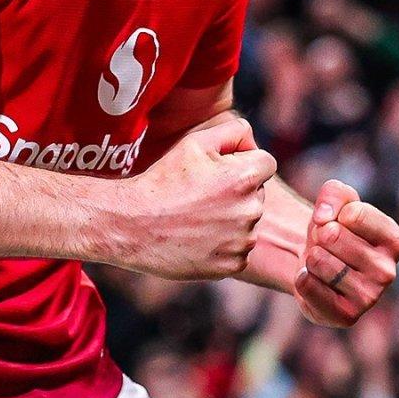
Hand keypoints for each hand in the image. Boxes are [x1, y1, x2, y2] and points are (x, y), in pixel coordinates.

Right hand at [109, 119, 275, 280]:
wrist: (132, 225)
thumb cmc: (163, 179)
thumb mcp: (196, 142)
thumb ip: (234, 132)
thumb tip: (252, 142)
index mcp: (245, 178)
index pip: (266, 163)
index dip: (243, 162)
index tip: (219, 171)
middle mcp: (251, 211)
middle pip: (257, 193)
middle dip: (237, 191)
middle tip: (202, 195)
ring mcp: (242, 242)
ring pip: (248, 222)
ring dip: (231, 218)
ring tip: (196, 216)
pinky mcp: (232, 266)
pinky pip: (239, 249)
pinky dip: (223, 244)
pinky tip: (197, 237)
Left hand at [294, 179, 398, 327]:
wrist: (317, 262)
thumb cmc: (333, 228)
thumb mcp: (337, 200)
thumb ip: (335, 194)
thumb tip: (324, 220)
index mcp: (394, 240)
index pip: (354, 214)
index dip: (334, 212)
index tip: (336, 221)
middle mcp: (388, 271)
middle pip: (333, 236)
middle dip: (319, 234)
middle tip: (324, 243)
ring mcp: (370, 297)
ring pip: (320, 261)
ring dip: (311, 256)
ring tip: (319, 260)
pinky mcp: (346, 316)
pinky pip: (307, 286)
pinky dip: (301, 277)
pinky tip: (310, 277)